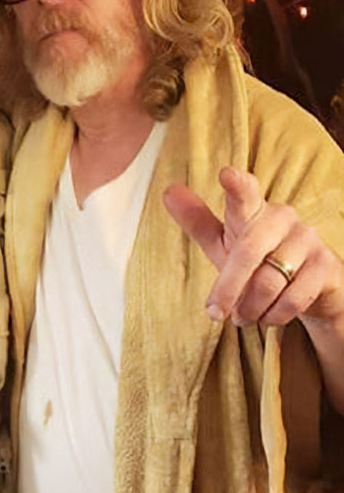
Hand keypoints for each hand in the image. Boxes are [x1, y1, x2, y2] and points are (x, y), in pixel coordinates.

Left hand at [163, 165, 343, 327]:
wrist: (310, 290)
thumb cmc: (259, 261)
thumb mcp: (226, 244)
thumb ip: (199, 222)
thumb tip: (167, 192)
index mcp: (254, 210)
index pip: (245, 194)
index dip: (237, 185)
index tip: (227, 174)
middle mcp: (283, 218)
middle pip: (248, 252)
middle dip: (228, 288)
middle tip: (215, 313)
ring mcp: (308, 240)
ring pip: (270, 282)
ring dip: (251, 308)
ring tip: (244, 316)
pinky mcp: (326, 266)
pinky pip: (293, 298)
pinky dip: (273, 316)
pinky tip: (267, 318)